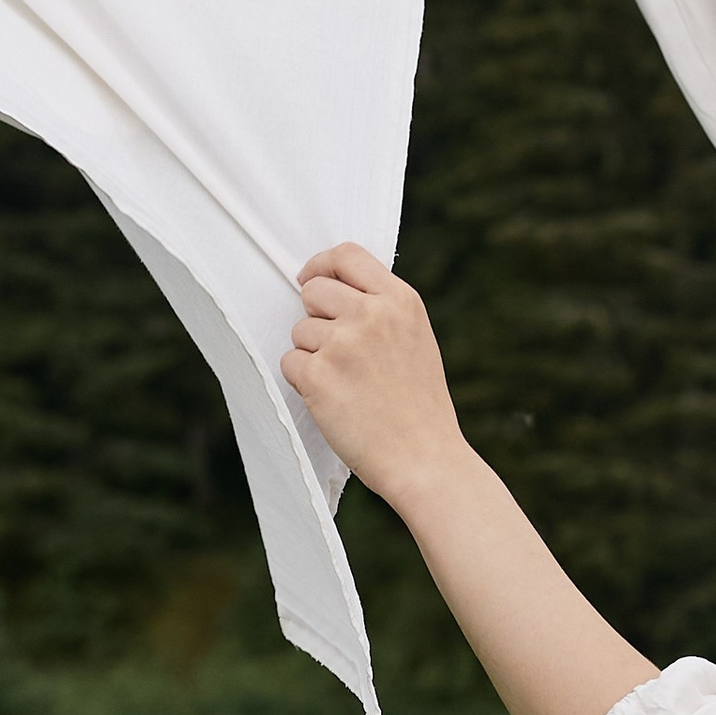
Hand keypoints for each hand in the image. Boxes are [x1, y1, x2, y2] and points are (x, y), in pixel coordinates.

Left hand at [281, 247, 467, 514]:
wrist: (425, 459)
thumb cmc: (419, 407)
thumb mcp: (416, 339)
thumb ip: (381, 309)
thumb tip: (331, 288)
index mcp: (400, 301)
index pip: (346, 255)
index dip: (321, 265)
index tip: (311, 279)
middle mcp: (372, 315)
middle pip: (314, 290)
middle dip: (315, 316)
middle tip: (336, 349)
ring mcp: (343, 344)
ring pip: (300, 331)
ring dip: (313, 355)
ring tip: (347, 384)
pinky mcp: (318, 375)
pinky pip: (290, 363)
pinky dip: (304, 382)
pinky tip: (335, 400)